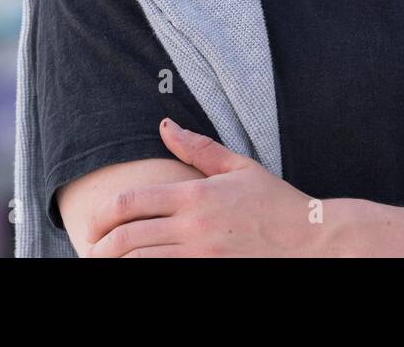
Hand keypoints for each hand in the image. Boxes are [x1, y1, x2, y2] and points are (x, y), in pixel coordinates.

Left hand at [86, 118, 322, 256]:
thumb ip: (197, 148)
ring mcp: (201, 258)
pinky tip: (136, 272)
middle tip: (90, 248)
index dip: (101, 214)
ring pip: (141, 263)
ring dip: (116, 264)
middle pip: (127, 238)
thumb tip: (164, 124)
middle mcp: (194, 228)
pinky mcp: (210, 276)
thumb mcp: (238, 167)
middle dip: (99, 246)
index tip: (91, 223)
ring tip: (105, 263)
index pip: (131, 201)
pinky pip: (165, 277)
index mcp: (195, 195)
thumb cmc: (275, 202)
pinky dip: (144, 275)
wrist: (313, 240)